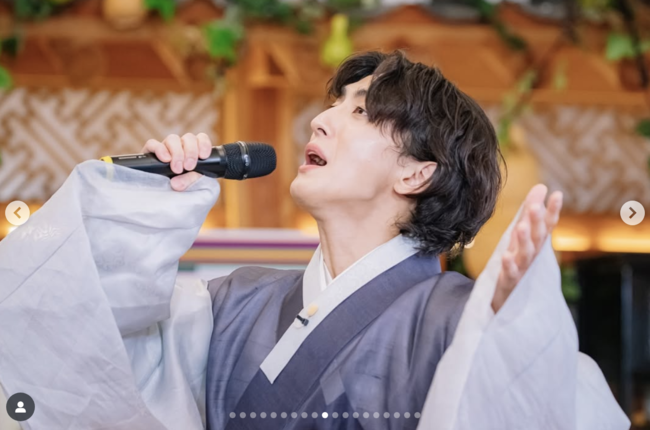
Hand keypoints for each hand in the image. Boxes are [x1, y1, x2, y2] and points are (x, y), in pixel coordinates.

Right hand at [142, 133, 212, 190]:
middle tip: (189, 167)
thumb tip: (177, 183)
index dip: (204, 144)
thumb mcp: (189, 183)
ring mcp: (166, 147)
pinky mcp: (150, 151)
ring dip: (177, 153)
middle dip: (191, 152)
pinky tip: (165, 159)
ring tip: (177, 169)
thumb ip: (188, 180)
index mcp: (193, 150)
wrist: (159, 192)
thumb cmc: (178, 183)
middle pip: (188, 138)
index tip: (203, 156)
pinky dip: (160, 150)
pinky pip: (153, 144)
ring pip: (172, 138)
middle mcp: (180, 146)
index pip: (201, 138)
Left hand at [491, 184, 562, 312]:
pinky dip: (509, 265)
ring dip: (524, 241)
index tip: (557, 194)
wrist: (508, 297)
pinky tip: (506, 256)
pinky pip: (510, 273)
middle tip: (535, 206)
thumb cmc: (518, 261)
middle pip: (537, 237)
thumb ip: (531, 212)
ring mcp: (522, 269)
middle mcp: (532, 255)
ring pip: (525, 254)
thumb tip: (541, 186)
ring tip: (520, 227)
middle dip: (536, 222)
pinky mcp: (510, 282)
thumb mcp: (523, 234)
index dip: (552, 211)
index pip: (547, 225)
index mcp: (536, 243)